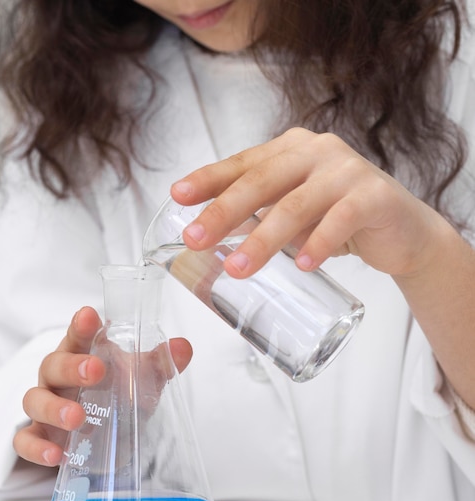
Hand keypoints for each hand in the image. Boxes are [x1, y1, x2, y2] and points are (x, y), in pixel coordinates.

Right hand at [16, 306, 191, 466]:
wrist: (106, 439)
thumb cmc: (117, 396)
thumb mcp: (140, 380)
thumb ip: (160, 364)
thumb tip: (183, 348)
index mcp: (80, 355)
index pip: (77, 336)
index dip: (81, 326)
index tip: (89, 315)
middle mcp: (57, 378)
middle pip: (53, 365)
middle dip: (72, 367)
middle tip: (95, 371)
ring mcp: (45, 406)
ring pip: (35, 400)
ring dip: (54, 408)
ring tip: (78, 418)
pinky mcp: (39, 437)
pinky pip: (25, 440)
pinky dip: (36, 448)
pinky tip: (56, 455)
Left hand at [171, 127, 444, 279]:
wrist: (403, 230)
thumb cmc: (339, 219)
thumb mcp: (296, 211)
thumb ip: (262, 214)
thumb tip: (210, 237)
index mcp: (292, 150)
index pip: (243, 163)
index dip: (209, 179)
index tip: (177, 196)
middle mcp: (317, 152)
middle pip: (261, 181)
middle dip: (223, 212)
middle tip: (195, 240)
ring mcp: (347, 171)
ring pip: (296, 205)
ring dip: (263, 240)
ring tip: (237, 269)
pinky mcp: (375, 196)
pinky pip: (341, 220)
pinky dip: (319, 244)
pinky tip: (302, 265)